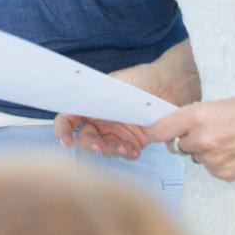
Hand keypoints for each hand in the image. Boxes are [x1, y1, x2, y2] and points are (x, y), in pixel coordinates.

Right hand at [55, 61, 188, 158]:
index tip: (66, 141)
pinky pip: (124, 154)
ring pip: (105, 149)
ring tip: (126, 148)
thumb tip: (77, 107)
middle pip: (85, 138)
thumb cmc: (143, 79)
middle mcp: (102, 120)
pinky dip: (127, 154)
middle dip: (90, 145)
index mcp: (92, 104)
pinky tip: (135, 150)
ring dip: (112, 151)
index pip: (68, 119)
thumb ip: (94, 96)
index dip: (62, 130)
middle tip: (100, 147)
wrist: (172, 85)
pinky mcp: (134, 142)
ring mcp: (117, 132)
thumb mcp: (114, 83)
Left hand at [147, 96, 234, 180]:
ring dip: (202, 152)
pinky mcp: (223, 174)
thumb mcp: (216, 104)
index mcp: (196, 117)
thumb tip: (172, 128)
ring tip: (225, 141)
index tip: (156, 132)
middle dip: (185, 140)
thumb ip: (191, 116)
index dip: (157, 131)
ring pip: (194, 158)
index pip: (160, 131)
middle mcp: (201, 140)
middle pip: (175, 146)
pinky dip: (217, 162)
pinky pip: (210, 169)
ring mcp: (212, 160)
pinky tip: (233, 152)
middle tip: (205, 133)